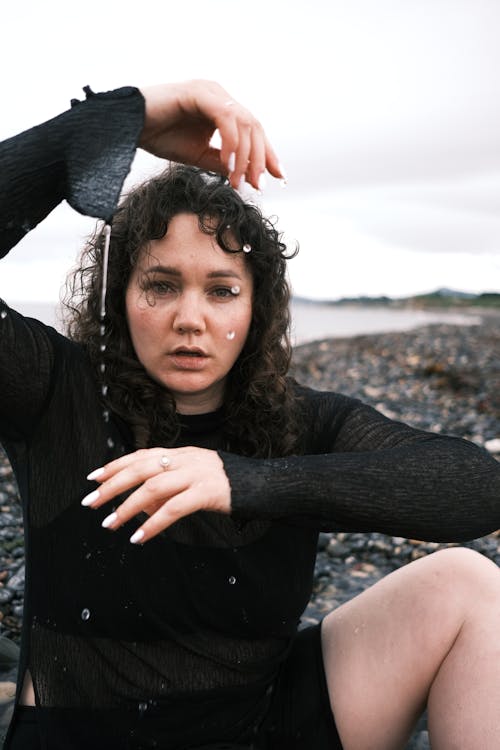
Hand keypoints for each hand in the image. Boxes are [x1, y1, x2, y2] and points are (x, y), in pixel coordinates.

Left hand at [82, 447, 231, 543]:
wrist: (264, 484)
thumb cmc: (227, 484)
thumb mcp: (193, 480)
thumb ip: (167, 489)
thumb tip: (138, 505)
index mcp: (181, 453)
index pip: (141, 455)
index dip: (115, 465)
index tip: (93, 478)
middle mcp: (186, 459)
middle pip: (140, 468)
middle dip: (112, 485)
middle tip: (91, 503)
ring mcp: (196, 474)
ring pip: (153, 487)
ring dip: (127, 507)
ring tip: (110, 524)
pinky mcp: (207, 492)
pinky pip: (174, 509)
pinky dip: (153, 524)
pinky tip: (140, 537)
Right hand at [138, 80, 283, 189]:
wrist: (128, 127)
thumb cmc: (159, 136)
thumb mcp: (198, 156)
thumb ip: (222, 163)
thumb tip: (244, 176)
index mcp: (222, 109)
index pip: (253, 131)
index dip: (267, 154)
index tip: (278, 177)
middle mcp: (220, 97)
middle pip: (254, 127)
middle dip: (260, 159)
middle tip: (257, 185)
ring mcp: (211, 92)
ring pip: (244, 123)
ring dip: (246, 156)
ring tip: (239, 181)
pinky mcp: (200, 92)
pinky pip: (226, 119)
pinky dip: (232, 144)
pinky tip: (228, 164)